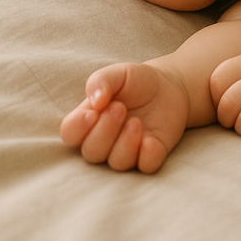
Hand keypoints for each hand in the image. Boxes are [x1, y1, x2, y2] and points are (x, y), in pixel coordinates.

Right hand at [59, 62, 189, 172]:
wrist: (169, 86)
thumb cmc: (136, 81)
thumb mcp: (118, 73)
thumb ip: (101, 81)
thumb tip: (95, 101)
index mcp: (90, 120)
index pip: (71, 134)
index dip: (77, 128)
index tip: (92, 113)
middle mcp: (105, 140)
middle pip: (92, 152)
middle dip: (105, 131)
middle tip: (120, 108)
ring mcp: (128, 150)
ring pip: (117, 162)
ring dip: (126, 143)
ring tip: (136, 122)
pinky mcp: (151, 155)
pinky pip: (146, 166)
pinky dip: (147, 156)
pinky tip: (150, 141)